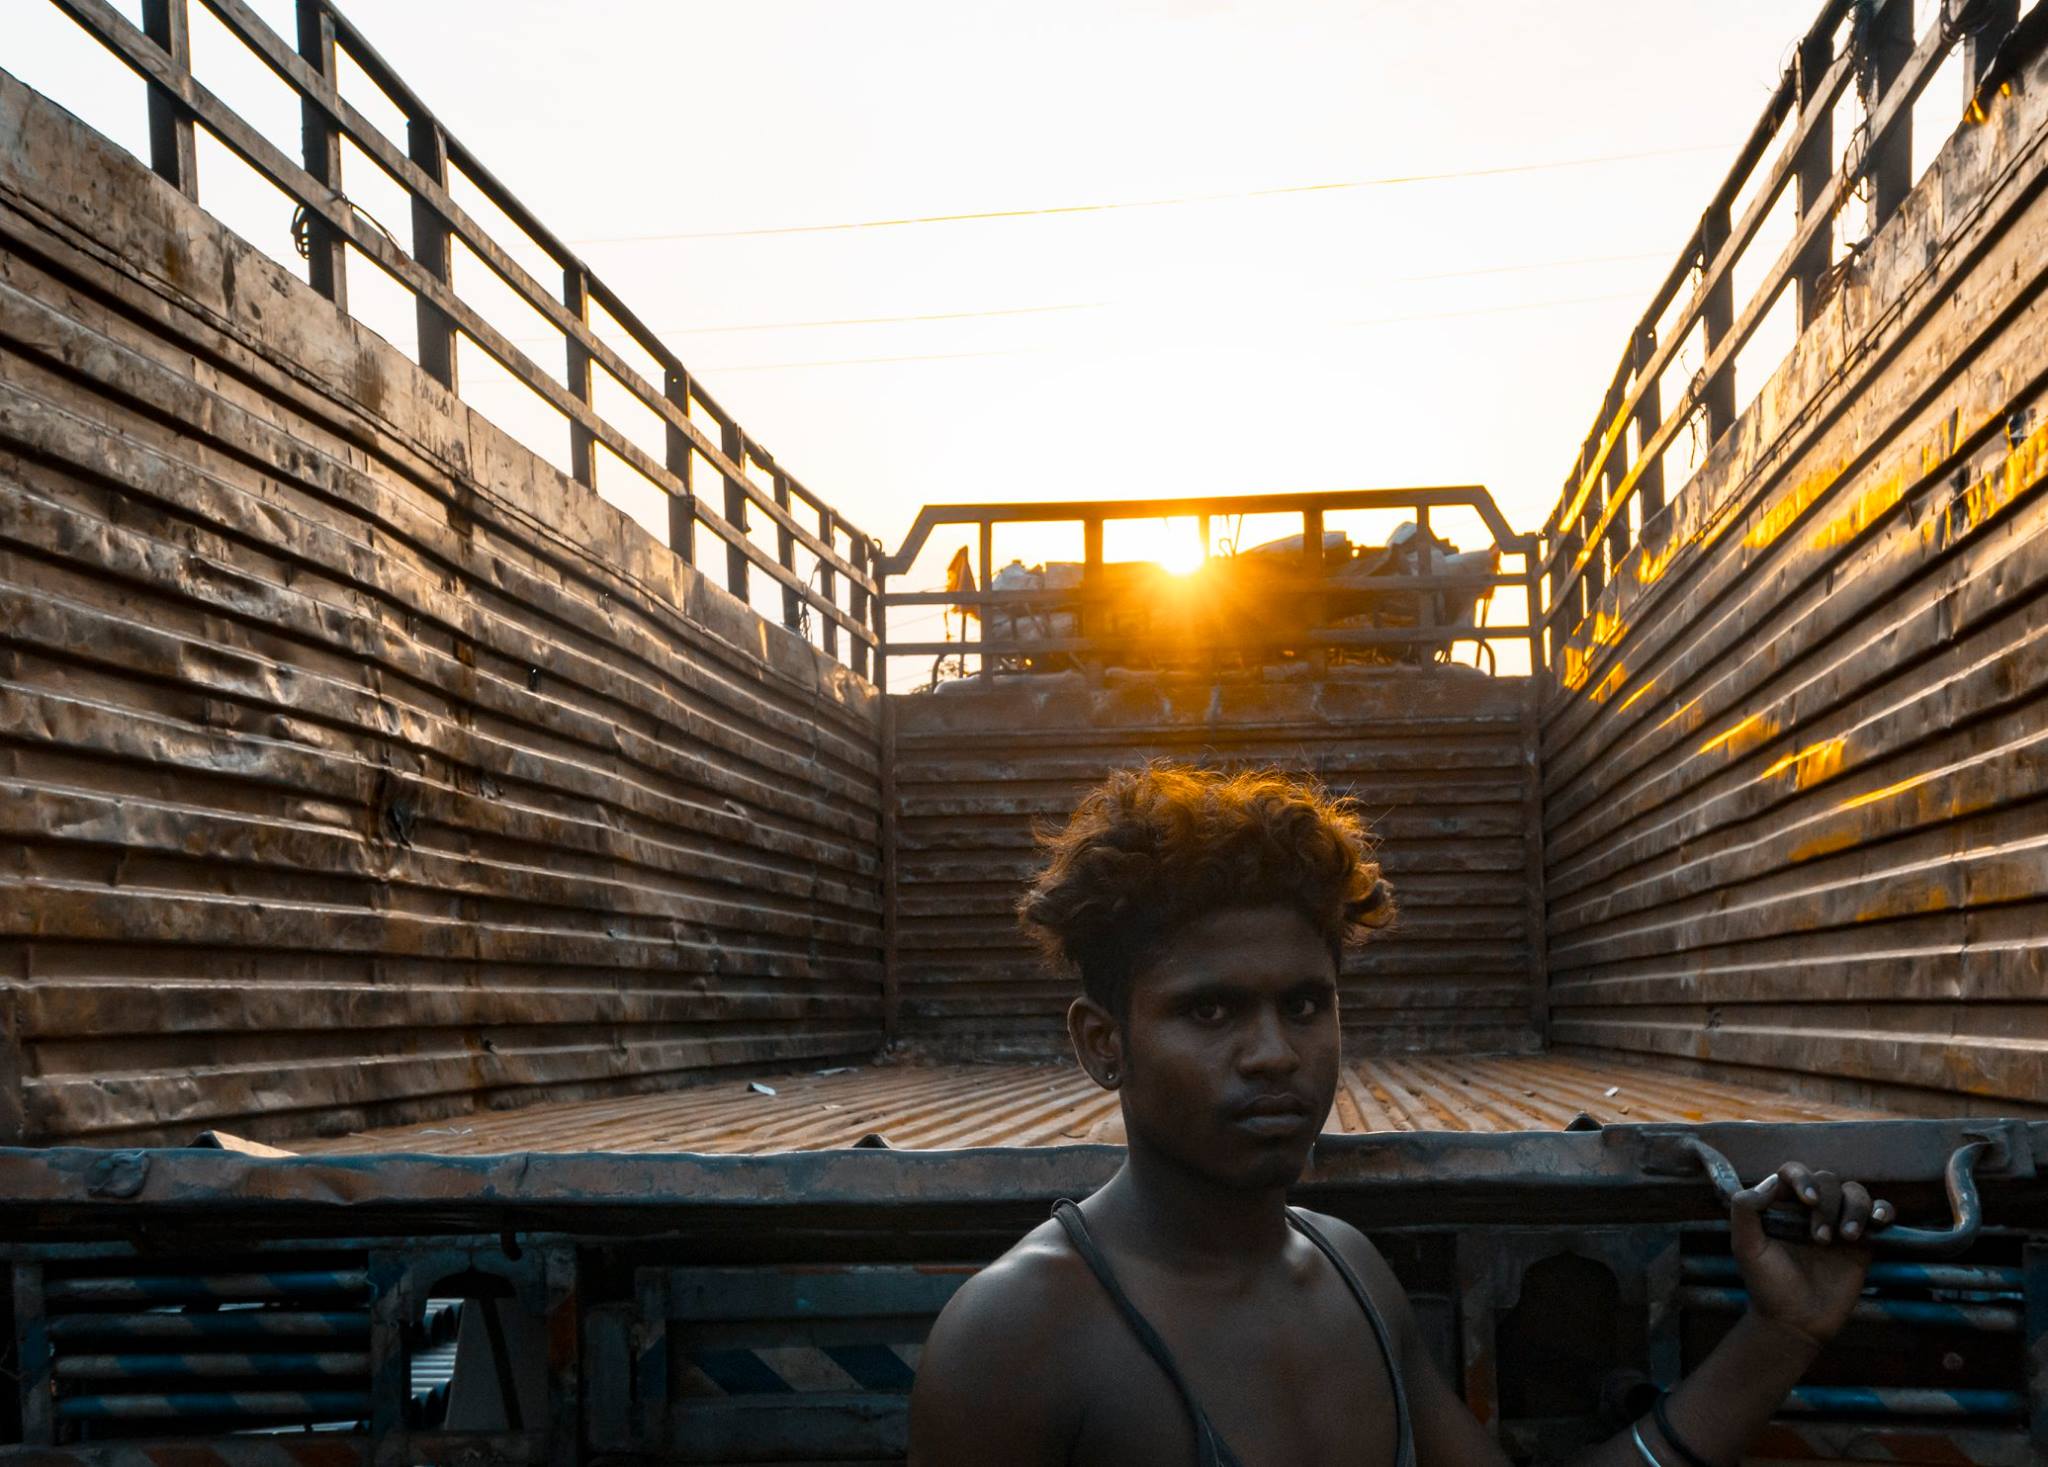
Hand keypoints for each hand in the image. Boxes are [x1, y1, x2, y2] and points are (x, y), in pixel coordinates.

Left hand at [1730, 1161, 1891, 1346]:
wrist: (1795, 1321)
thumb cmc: (1767, 1283)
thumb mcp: (1745, 1246)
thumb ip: (1745, 1210)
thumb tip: (1768, 1184)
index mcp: (1782, 1204)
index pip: (1793, 1172)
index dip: (1803, 1178)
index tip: (1808, 1200)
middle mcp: (1812, 1208)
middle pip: (1828, 1180)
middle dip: (1827, 1205)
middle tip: (1819, 1240)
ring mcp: (1839, 1223)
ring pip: (1856, 1192)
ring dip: (1855, 1208)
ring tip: (1847, 1238)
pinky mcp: (1864, 1242)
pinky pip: (1880, 1213)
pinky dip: (1883, 1210)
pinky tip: (1878, 1222)